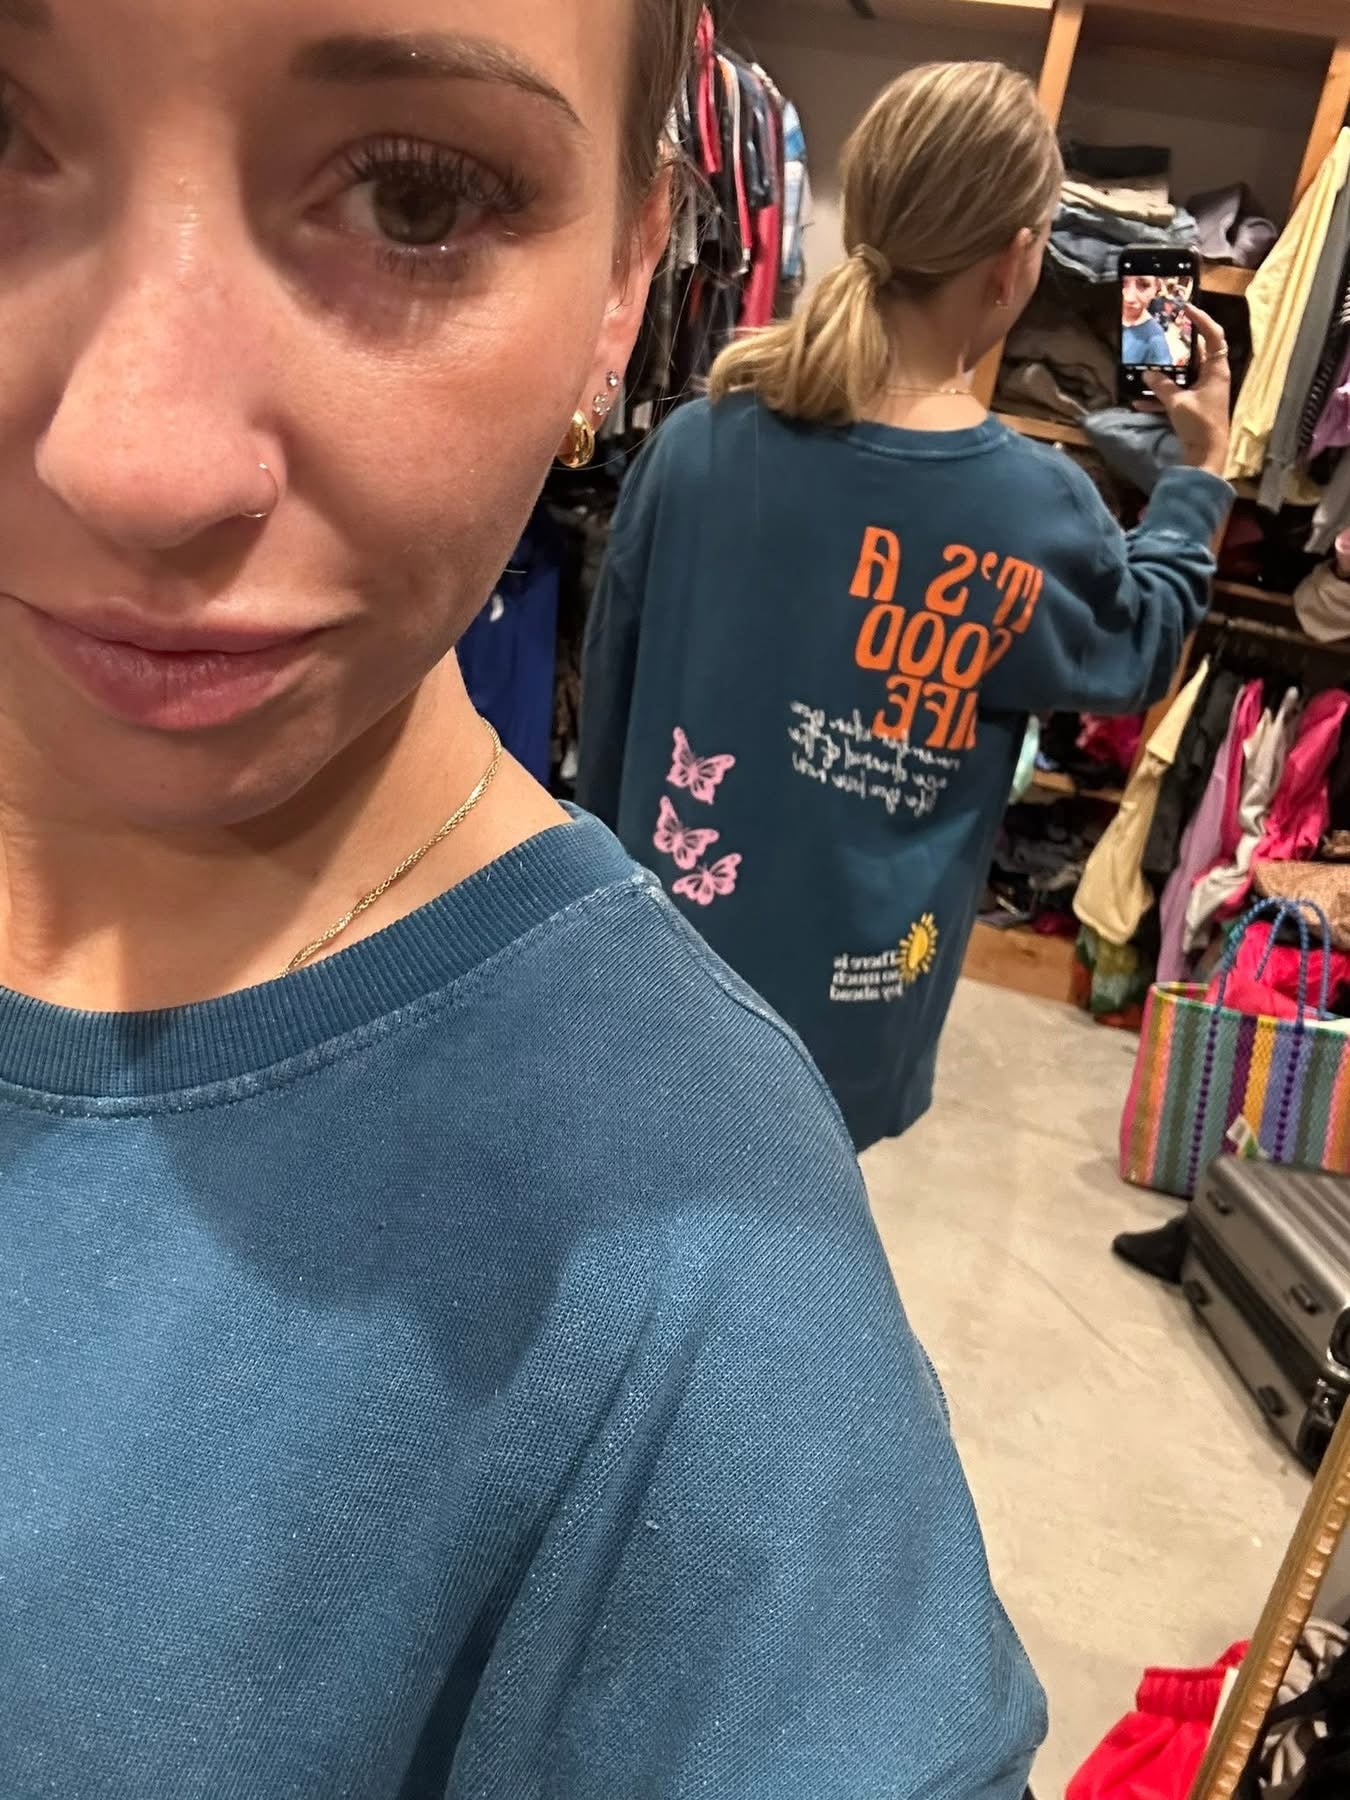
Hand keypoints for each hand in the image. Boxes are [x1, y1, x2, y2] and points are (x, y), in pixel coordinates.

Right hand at [1134, 302, 1231, 477]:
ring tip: (1146, 364)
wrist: (1207, 456)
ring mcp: (1202, 392)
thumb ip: (1162, 386)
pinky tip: (1139, 402)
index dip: (1202, 320)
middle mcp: (1211, 377)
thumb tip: (1146, 375)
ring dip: (1164, 372)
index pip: (1214, 336)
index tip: (1186, 309)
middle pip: (1196, 353)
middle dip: (1177, 345)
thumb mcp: (1178, 403)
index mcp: (1216, 370)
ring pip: (1182, 374)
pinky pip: (1175, 395)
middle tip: (1161, 334)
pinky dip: (1159, 397)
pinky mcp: (1192, 406)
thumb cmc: (1200, 424)